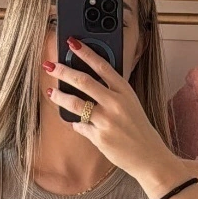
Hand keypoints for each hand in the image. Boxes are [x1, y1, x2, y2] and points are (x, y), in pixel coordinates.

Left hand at [43, 40, 177, 187]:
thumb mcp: (130, 104)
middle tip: (50, 66)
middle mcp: (115, 103)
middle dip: (63, 71)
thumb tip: (88, 82)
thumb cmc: (138, 128)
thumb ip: (113, 91)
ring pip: (76, 104)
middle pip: (83, 81)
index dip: (85, 52)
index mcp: (124, 91)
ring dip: (60, 96)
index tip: (71, 43)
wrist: (148, 156)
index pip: (102, 65)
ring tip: (50, 92)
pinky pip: (80, 126)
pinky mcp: (99, 138)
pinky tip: (73, 122)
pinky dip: (75, 123)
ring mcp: (107, 121)